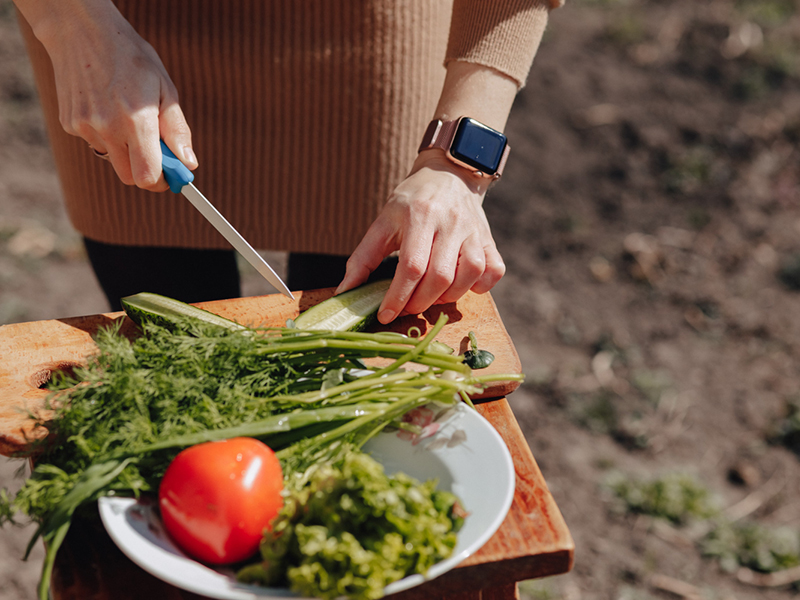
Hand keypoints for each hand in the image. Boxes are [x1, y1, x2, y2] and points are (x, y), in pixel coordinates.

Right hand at [24, 0, 195, 188]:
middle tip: (155, 149)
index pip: (147, 177)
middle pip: (129, 177)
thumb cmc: (132, 59)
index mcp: (136, 120)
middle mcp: (107, 127)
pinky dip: (106, 135)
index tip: (171, 175)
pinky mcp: (70, 124)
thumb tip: (188, 163)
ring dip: (125, 149)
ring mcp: (85, 127)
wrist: (81, 32)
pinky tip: (106, 107)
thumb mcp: (165, 89)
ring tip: (126, 115)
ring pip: (112, 159)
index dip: (162, 181)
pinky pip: (95, 143)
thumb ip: (177, 130)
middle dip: (145, 170)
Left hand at [336, 151, 505, 323]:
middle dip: (420, 302)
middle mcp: (451, 223)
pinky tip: (461, 286)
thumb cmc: (411, 201)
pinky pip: (494, 270)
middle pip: (440, 277)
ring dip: (448, 297)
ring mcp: (474, 231)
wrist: (449, 174)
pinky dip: (480, 286)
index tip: (387, 314)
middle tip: (407, 307)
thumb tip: (344, 292)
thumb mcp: (383, 222)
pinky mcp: (489, 239)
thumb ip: (363, 258)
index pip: (412, 266)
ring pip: (469, 275)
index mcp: (420, 216)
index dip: (399, 296)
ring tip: (430, 296)